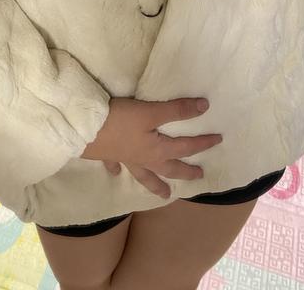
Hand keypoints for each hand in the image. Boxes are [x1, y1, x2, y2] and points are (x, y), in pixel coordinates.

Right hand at [81, 97, 222, 198]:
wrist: (85, 131)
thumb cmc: (120, 120)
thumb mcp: (151, 112)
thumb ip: (177, 110)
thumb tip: (205, 107)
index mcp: (157, 150)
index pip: (185, 147)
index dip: (203, 142)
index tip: (218, 140)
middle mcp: (144, 159)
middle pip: (168, 168)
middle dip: (184, 172)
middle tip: (198, 177)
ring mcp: (125, 159)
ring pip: (145, 175)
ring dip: (155, 184)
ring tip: (164, 195)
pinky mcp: (108, 155)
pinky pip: (116, 166)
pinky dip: (117, 170)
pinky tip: (116, 174)